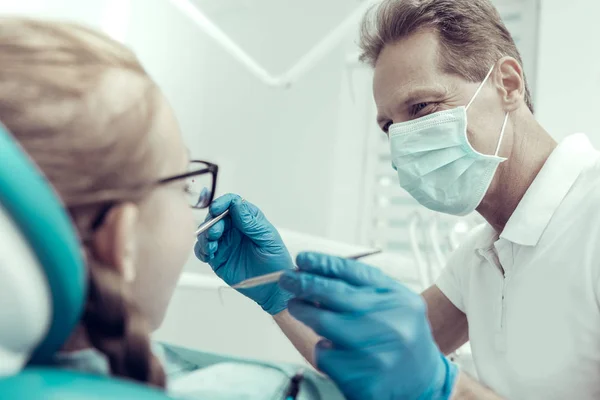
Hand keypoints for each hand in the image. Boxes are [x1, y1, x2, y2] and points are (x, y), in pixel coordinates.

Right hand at [194, 194, 292, 314]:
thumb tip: (237, 204)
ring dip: (205, 237)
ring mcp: (225, 243)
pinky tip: (209, 254)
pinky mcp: (217, 258)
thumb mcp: (268, 238)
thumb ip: (251, 222)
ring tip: (213, 246)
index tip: (217, 208)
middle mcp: (234, 229)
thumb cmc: (276, 260)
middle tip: (216, 233)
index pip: (232, 203)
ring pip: (206, 233)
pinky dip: (201, 250)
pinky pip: (203, 250)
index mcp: (247, 220)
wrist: (272, 287)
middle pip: (215, 217)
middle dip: (212, 222)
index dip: (223, 203)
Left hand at [279, 253, 457, 399]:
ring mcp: (376, 353)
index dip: (323, 263)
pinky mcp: (362, 378)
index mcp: (397, 299)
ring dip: (303, 312)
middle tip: (287, 279)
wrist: (424, 382)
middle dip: (303, 283)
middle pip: (334, 295)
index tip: (302, 258)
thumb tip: (316, 272)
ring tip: (297, 306)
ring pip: (323, 324)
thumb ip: (362, 287)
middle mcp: (389, 323)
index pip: (354, 273)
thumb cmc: (401, 335)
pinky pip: (325, 355)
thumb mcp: (393, 302)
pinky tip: (332, 346)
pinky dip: (322, 347)